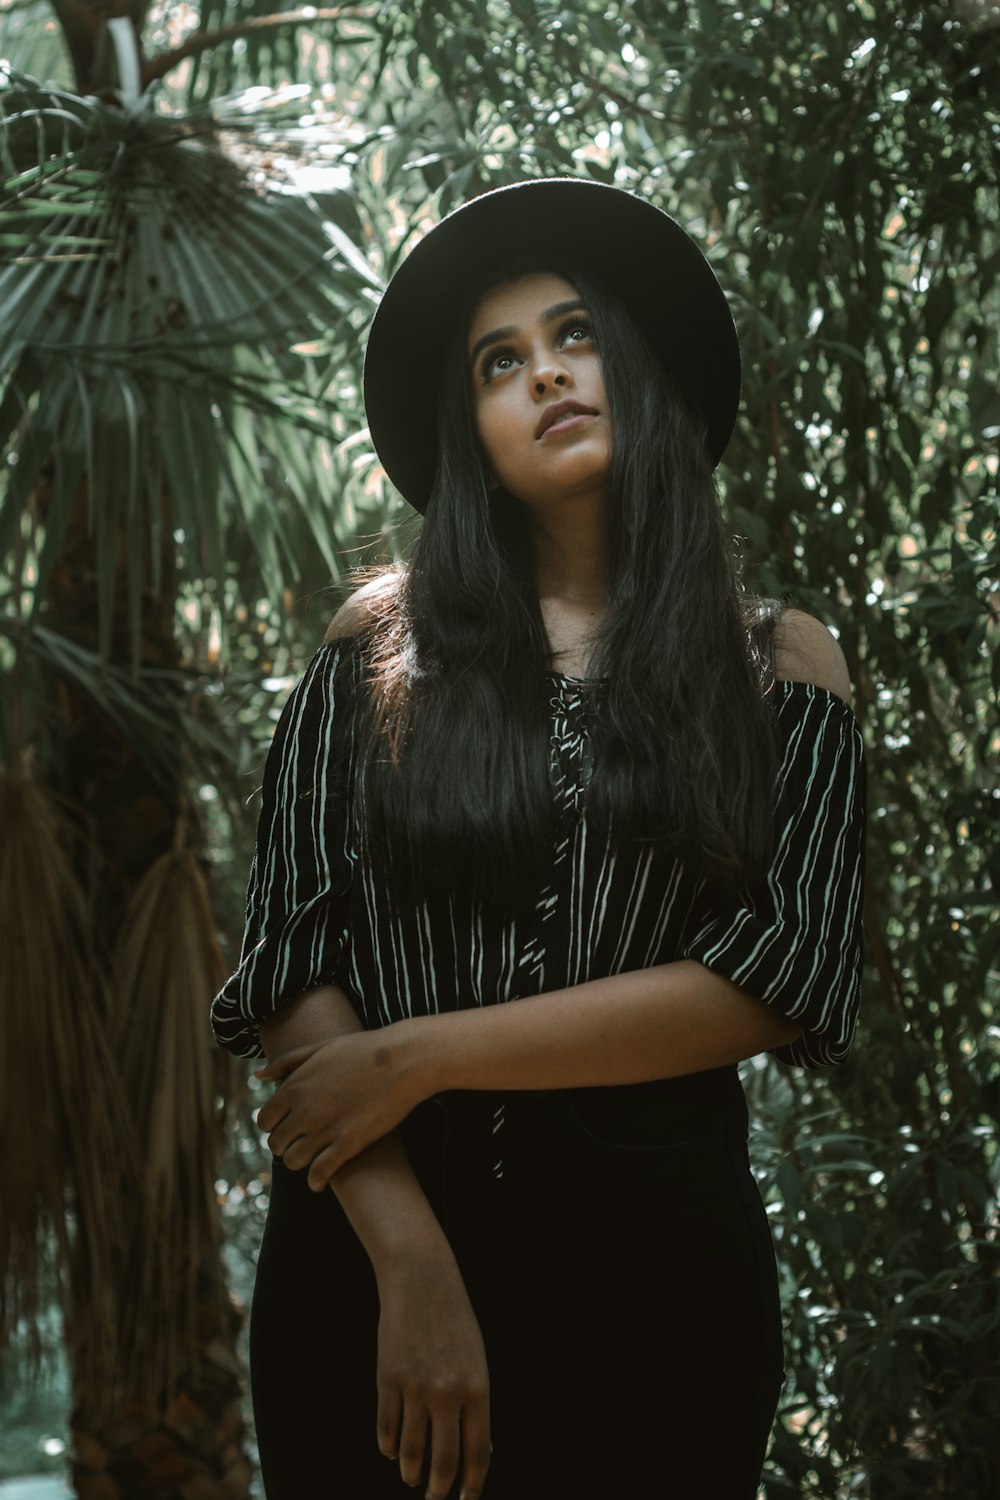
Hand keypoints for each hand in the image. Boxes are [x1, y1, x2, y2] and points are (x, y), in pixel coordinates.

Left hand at [255, 1027, 423, 1189]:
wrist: (403, 1059)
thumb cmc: (363, 1050)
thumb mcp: (320, 1048)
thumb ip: (286, 1062)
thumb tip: (259, 1076)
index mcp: (294, 1086)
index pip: (264, 1120)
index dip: (274, 1126)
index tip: (287, 1125)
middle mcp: (304, 1109)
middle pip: (276, 1144)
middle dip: (285, 1144)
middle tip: (300, 1142)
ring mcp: (326, 1128)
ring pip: (293, 1161)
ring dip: (299, 1162)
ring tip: (311, 1157)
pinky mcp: (348, 1144)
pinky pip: (319, 1174)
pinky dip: (315, 1181)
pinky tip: (320, 1180)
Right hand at [376, 1250, 490, 1499]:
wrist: (423, 1281)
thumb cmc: (455, 1322)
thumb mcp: (477, 1359)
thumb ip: (477, 1404)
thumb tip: (483, 1450)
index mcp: (477, 1388)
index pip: (478, 1453)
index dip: (472, 1484)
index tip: (466, 1499)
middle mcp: (447, 1393)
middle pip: (443, 1461)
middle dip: (439, 1489)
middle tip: (435, 1497)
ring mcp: (415, 1387)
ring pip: (410, 1451)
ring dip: (411, 1471)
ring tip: (412, 1477)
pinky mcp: (387, 1379)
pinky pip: (386, 1428)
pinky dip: (388, 1446)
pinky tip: (392, 1450)